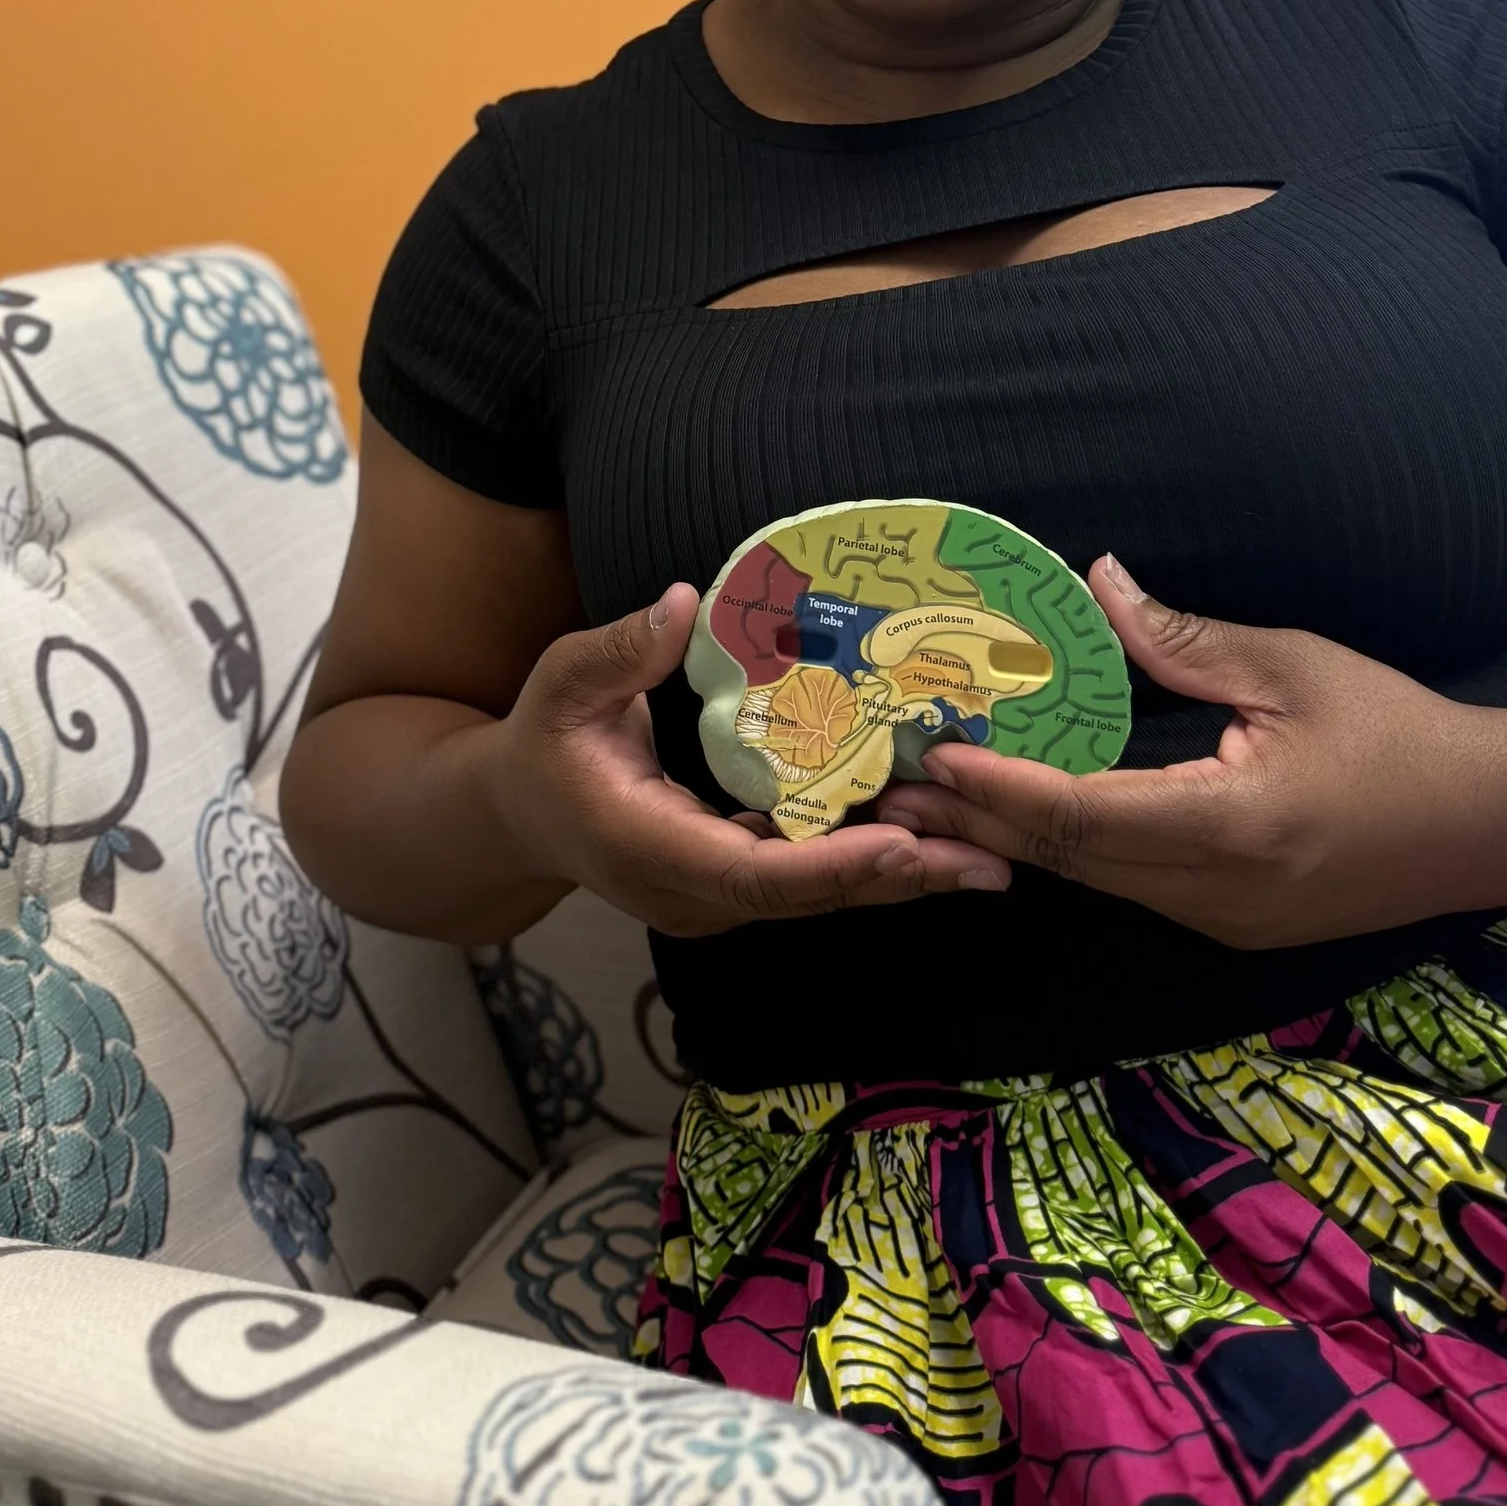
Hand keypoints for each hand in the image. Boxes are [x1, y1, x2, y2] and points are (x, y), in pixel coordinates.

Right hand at [478, 585, 1012, 938]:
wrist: (518, 814)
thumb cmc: (543, 741)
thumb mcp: (563, 683)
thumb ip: (619, 651)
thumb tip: (683, 603)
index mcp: (648, 849)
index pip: (752, 875)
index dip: (831, 865)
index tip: (904, 844)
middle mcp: (689, 895)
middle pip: (805, 898)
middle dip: (898, 879)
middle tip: (987, 858)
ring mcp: (712, 902)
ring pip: (814, 897)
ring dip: (898, 877)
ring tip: (987, 855)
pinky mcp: (732, 889)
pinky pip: (806, 880)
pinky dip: (867, 862)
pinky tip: (933, 838)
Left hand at [878, 559, 1506, 948]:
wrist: (1492, 825)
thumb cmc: (1399, 734)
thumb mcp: (1292, 668)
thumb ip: (1180, 638)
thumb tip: (1093, 582)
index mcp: (1230, 828)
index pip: (1082, 815)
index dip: (999, 786)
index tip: (932, 752)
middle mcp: (1215, 894)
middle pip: (1069, 860)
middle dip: (976, 821)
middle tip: (889, 784)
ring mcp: (1223, 923)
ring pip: (1092, 883)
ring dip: (1011, 840)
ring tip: (929, 802)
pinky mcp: (1232, 927)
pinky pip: (1128, 889)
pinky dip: (1066, 851)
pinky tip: (1018, 819)